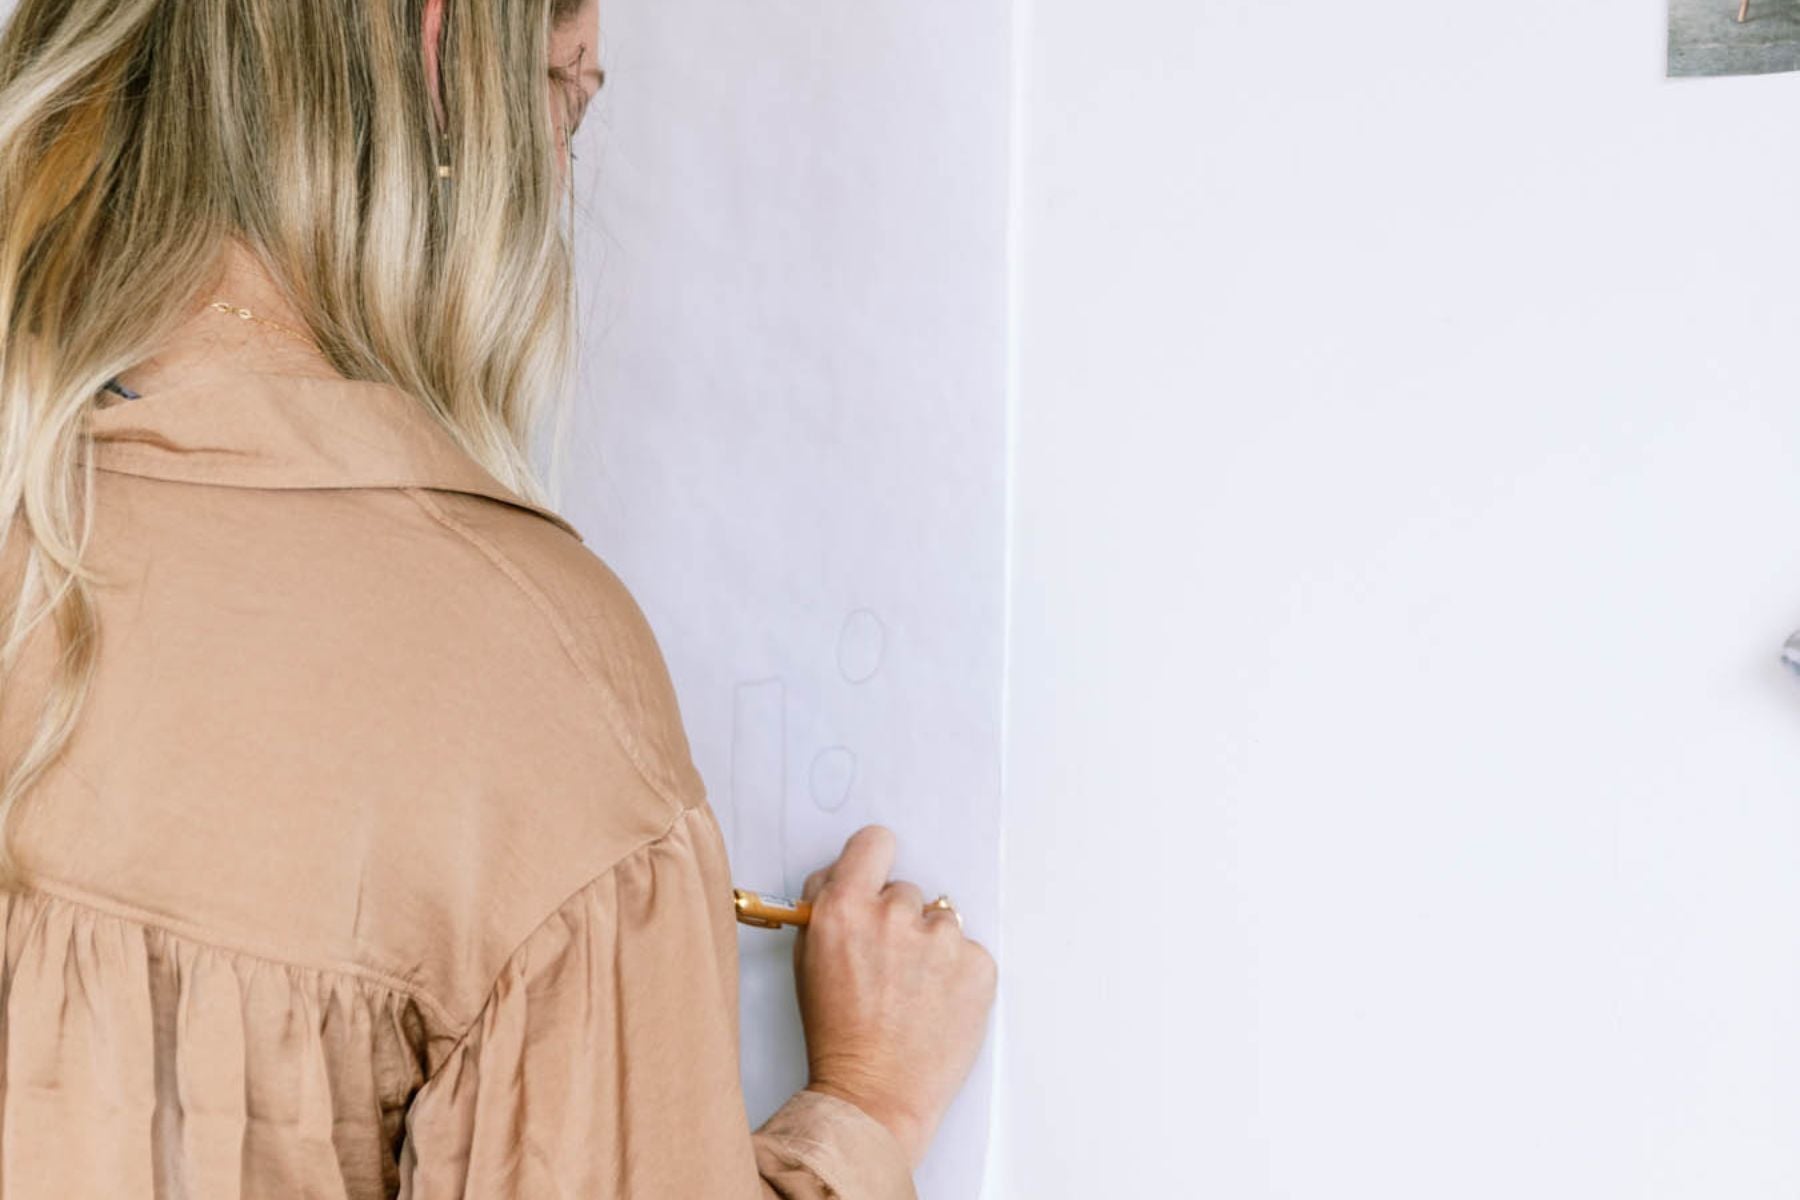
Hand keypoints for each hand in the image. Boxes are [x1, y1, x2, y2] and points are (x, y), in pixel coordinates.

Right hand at [791, 825, 998, 1167]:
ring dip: (930, 948)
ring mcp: (941, 940)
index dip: (875, 861)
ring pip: (941, 921)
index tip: (877, 877)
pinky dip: (957, 974)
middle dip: (898, 921)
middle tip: (887, 967)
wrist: (874, 1095)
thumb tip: (840, 875)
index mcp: (846, 907)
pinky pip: (969, 952)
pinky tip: (936, 1005)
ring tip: (912, 993)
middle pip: (906, 891)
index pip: (874, 843)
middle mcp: (894, 915)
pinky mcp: (978, 965)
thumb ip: (825, 907)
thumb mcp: (808, 960)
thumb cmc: (837, 1036)